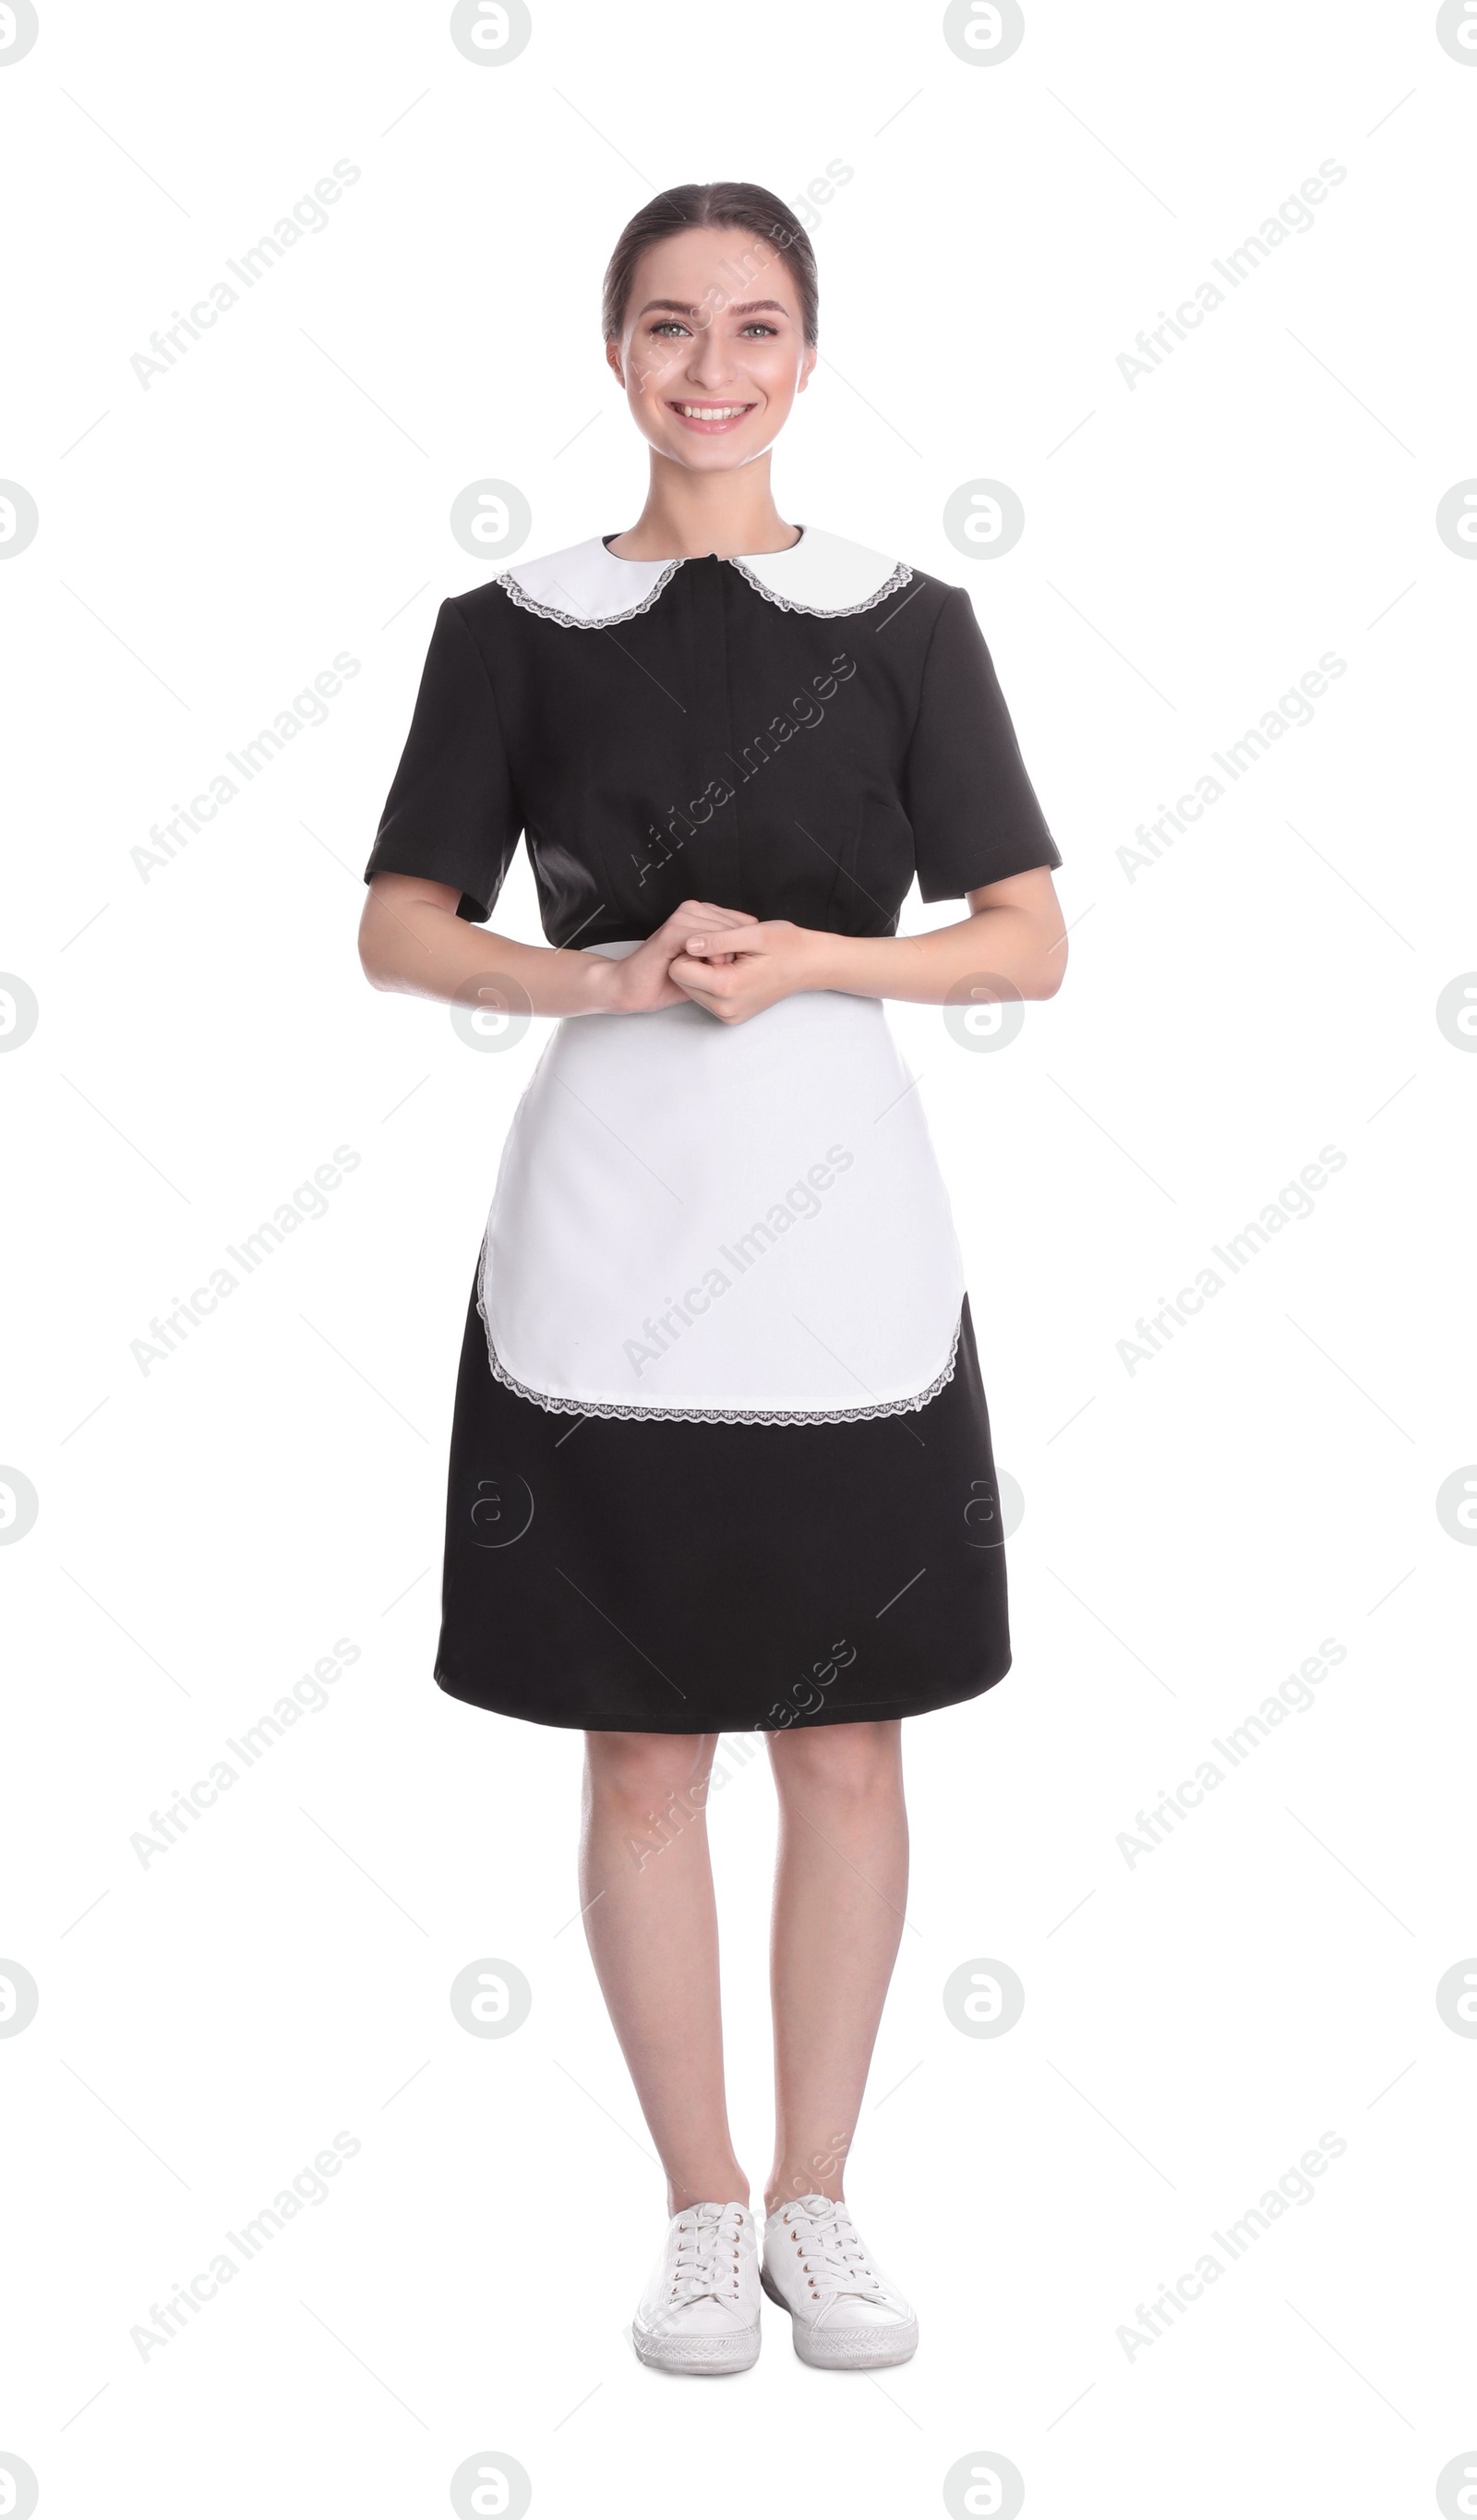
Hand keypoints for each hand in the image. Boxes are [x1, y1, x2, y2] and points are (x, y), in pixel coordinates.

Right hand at [598, 900, 757, 1013]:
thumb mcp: (706, 968)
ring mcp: (682, 918)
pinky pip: (704, 940)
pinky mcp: (672, 931)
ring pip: (723, 933)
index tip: (735, 969)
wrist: (632, 987)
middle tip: (721, 974)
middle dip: (736, 953)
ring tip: (710, 974)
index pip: (743, 922)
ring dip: (723, 957)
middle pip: (737, 926)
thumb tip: (754, 958)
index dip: (745, 948)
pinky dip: (710, 957)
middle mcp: (693, 910)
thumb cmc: (667, 980)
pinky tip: (705, 971)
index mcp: (702, 915)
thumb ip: (726, 956)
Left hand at [669, 920, 825, 1023]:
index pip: (678, 968)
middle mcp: (725, 1008)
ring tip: (733, 959)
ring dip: (705, 970)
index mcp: (728, 987)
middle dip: (697, 961)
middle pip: (681, 980)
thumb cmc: (788, 946)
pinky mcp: (730, 1015)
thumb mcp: (754, 933)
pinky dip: (713, 980)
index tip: (717, 941)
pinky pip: (704, 995)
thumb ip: (717, 938)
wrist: (810, 965)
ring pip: (691, 988)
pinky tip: (734, 969)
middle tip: (727, 951)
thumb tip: (688, 942)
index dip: (692, 948)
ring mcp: (728, 1015)